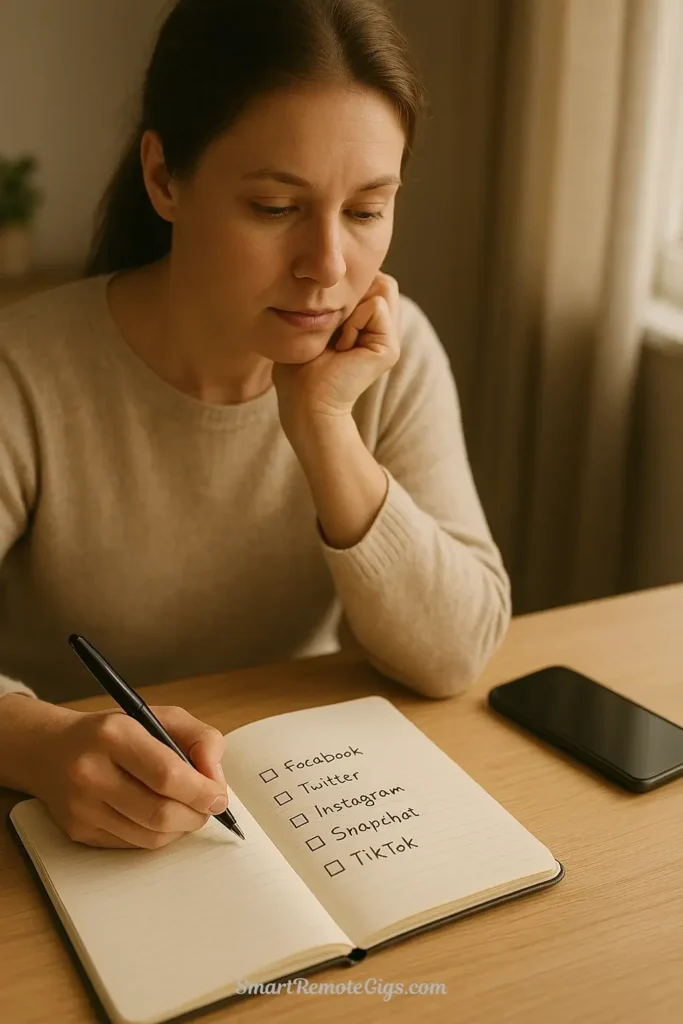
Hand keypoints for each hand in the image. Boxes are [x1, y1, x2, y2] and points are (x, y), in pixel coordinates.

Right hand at [29, 704, 227, 848]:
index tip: (218, 795)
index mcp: (114, 734)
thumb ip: (200, 738)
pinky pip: (133, 845)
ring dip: (180, 829)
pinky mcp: (79, 832)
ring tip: (187, 810)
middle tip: (208, 806)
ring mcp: (82, 806)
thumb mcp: (159, 717)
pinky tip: (160, 817)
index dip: (201, 791)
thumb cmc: (114, 732)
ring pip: (150, 836)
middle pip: (160, 812)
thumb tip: (216, 778)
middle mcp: (91, 771)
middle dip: (196, 814)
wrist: (51, 751)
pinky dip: (157, 836)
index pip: (168, 774)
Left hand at [272, 271, 401, 437]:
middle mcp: (382, 331)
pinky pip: (376, 306)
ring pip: (382, 287)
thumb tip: (337, 272)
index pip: (369, 279)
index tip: (323, 322)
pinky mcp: (389, 349)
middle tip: (332, 329)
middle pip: (380, 279)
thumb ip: (329, 299)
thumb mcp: (311, 324)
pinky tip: (342, 348)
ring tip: (337, 339)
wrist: (305, 404)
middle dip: (352, 293)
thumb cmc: (298, 369)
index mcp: (366, 325)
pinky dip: (353, 322)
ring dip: (352, 308)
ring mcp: (389, 340)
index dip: (345, 287)